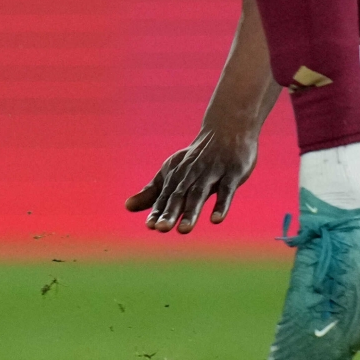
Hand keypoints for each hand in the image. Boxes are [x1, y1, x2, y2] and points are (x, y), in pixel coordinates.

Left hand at [124, 117, 257, 233]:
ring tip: (183, 230)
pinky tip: (216, 220)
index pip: (165, 196)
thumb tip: (127, 207)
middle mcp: (192, 174)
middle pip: (179, 196)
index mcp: (177, 175)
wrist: (227, 129)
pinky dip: (221, 205)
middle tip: (161, 229)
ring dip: (191, 212)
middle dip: (170, 212)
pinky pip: (226, 191)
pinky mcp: (232, 173)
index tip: (150, 226)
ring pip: (199, 194)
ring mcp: (212, 172)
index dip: (158, 211)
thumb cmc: (197, 158)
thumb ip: (153, 192)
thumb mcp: (172, 172)